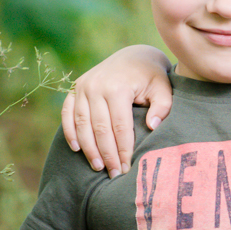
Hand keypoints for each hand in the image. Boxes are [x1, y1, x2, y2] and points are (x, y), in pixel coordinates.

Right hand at [61, 45, 172, 176]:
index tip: (127, 168)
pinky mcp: (75, 88)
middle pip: (99, 128)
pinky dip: (70, 132)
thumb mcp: (163, 88)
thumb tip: (152, 127)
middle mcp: (96, 86)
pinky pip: (67, 113)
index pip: (119, 126)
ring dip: (88, 148)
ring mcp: (83, 86)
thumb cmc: (152, 76)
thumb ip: (162, 107)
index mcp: (118, 87)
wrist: (134, 56)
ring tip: (98, 167)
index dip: (122, 149)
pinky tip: (77, 149)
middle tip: (113, 173)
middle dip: (107, 154)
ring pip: (82, 124)